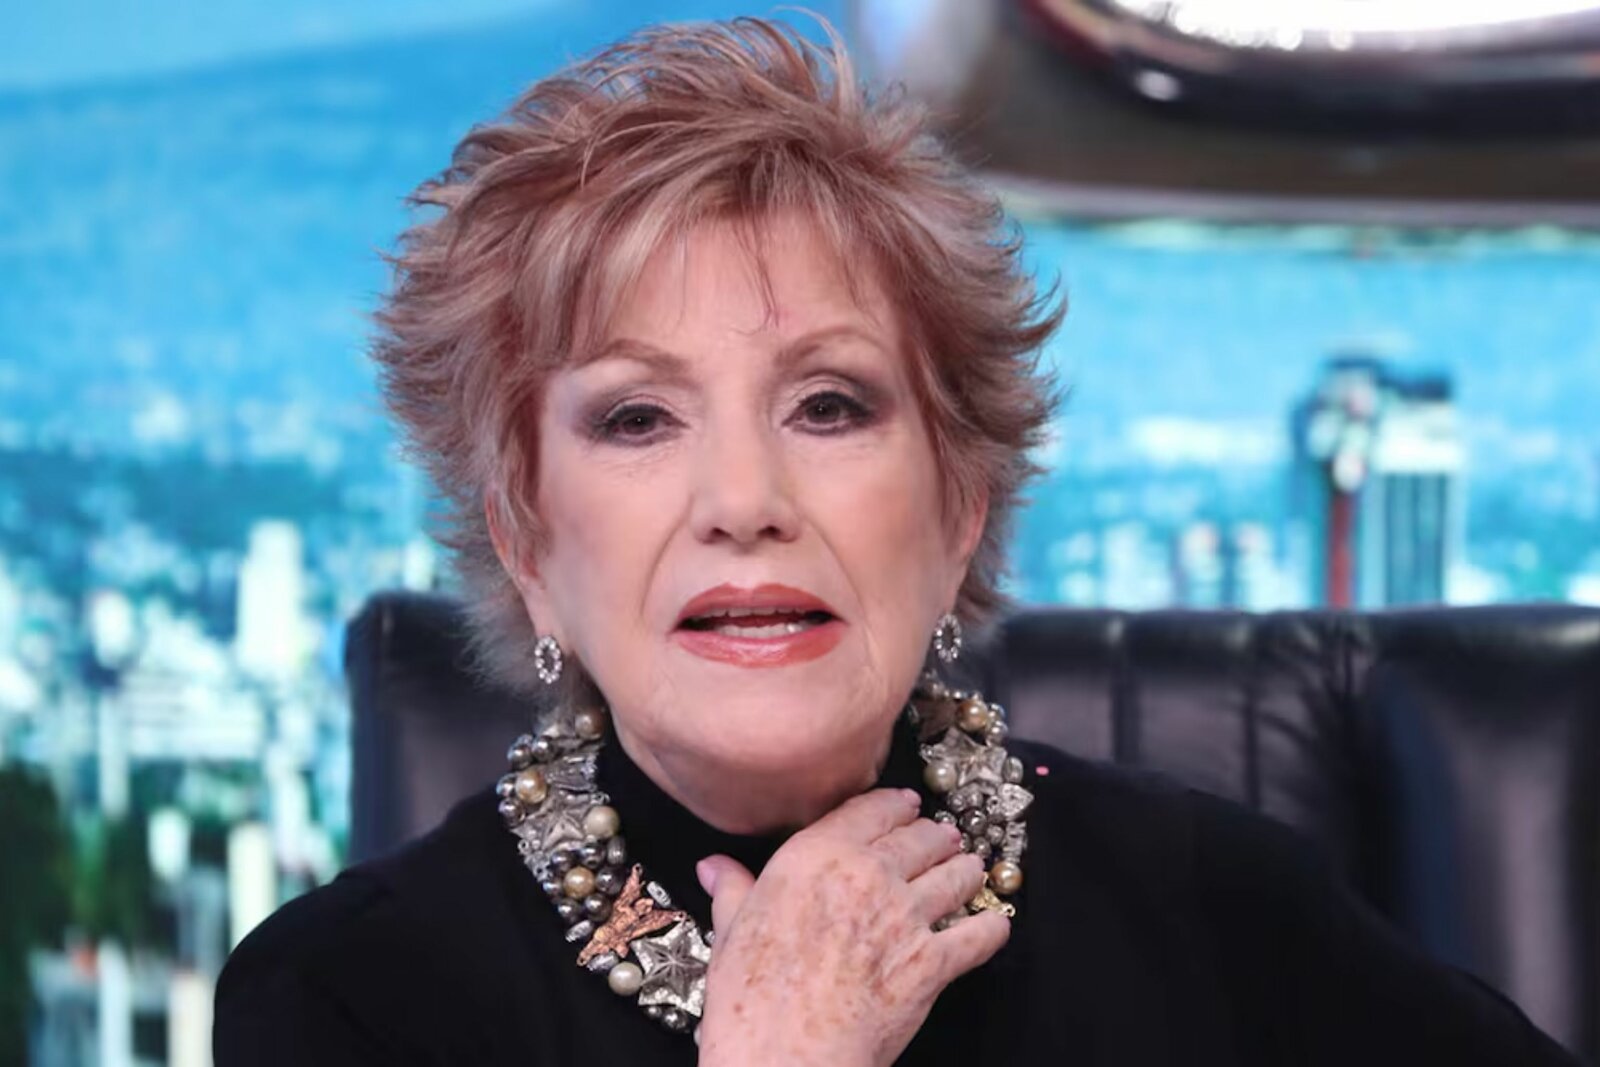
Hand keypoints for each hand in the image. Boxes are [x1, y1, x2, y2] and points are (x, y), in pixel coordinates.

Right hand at [693, 787, 1009, 1066]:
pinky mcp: (934, 962)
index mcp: (815, 855)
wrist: (785, 1054)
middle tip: (942, 839)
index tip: (908, 806)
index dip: (897, 805)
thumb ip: (734, 890)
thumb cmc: (750, 997)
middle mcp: (867, 874)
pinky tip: (992, 926)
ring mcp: (906, 916)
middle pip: (921, 837)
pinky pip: (979, 934)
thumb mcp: (732, 931)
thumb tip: (714, 866)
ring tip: (970, 870)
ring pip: (956, 876)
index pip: (871, 809)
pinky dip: (991, 929)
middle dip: (937, 836)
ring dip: (966, 871)